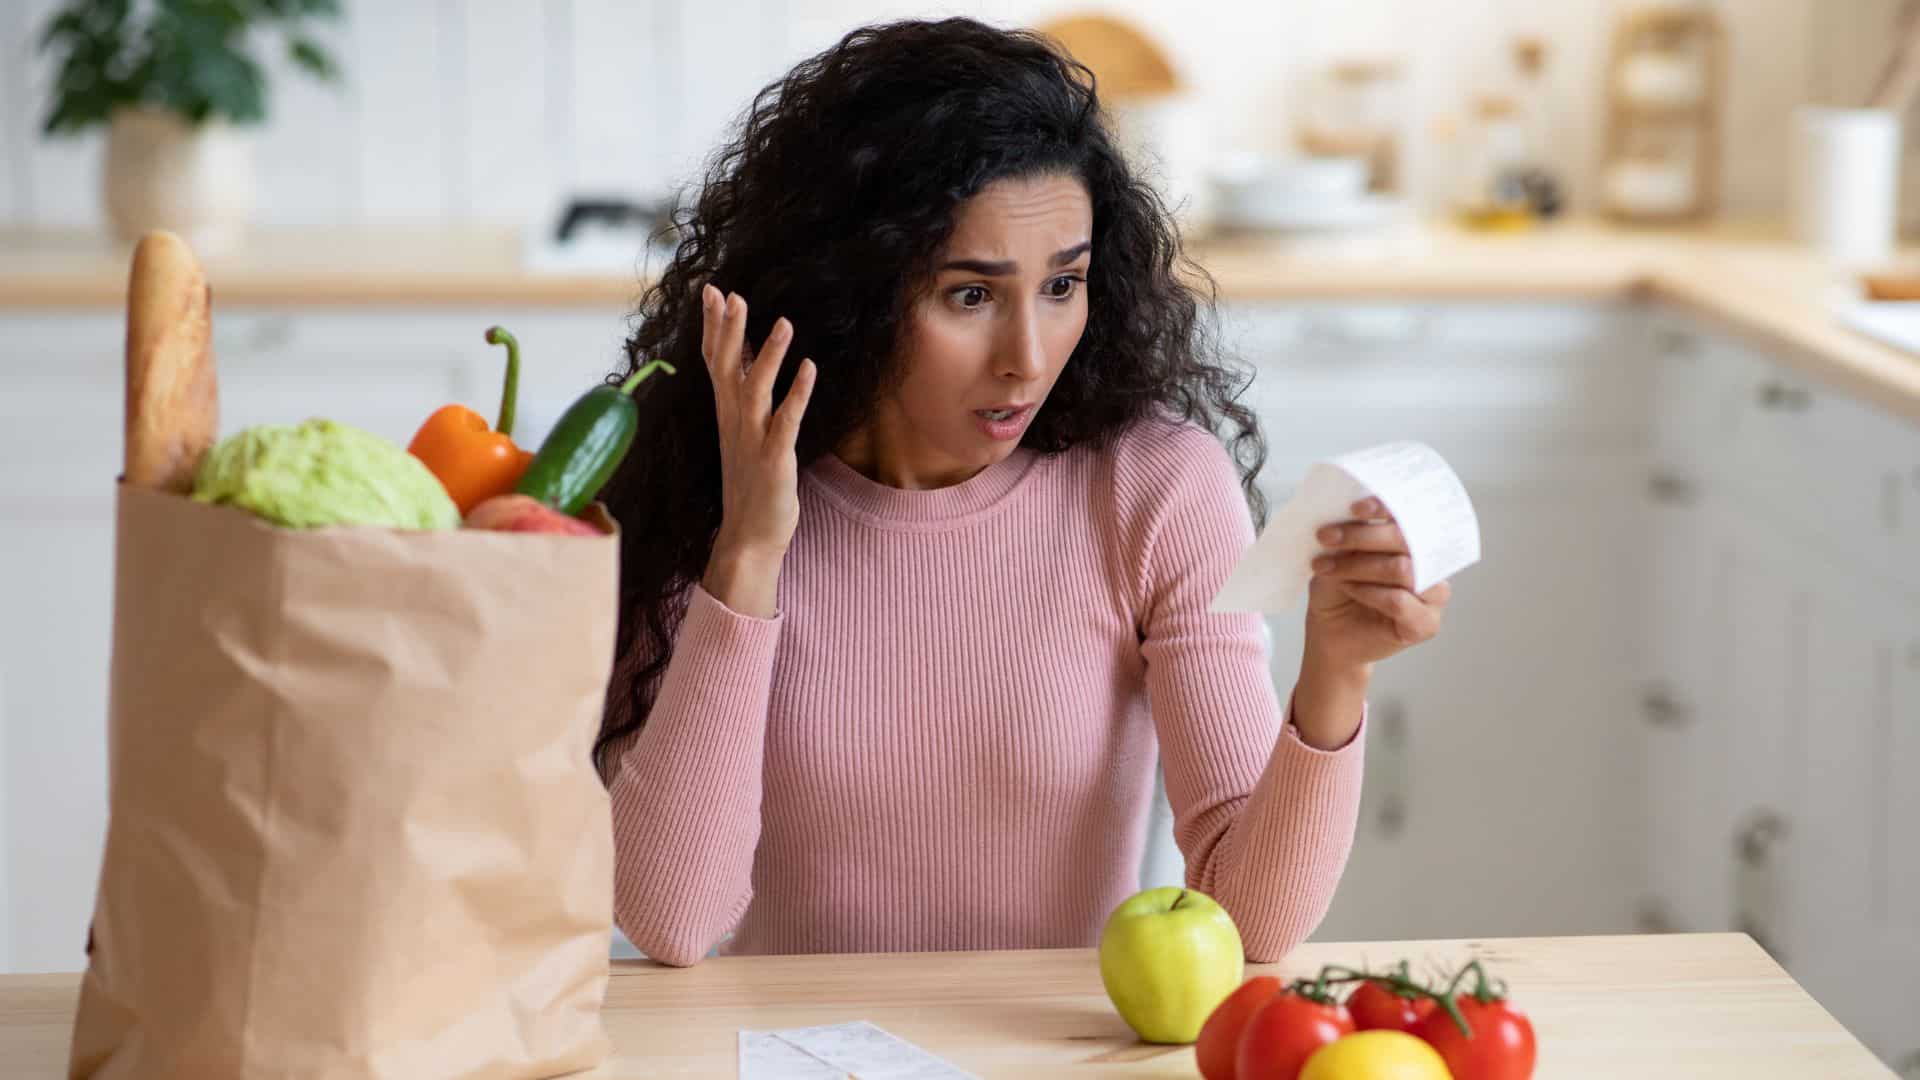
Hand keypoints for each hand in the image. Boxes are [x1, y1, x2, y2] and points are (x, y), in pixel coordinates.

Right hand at [702, 284, 815, 559]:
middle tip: (729, 293)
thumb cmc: (750, 484)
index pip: (715, 361)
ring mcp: (753, 439)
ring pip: (756, 389)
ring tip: (784, 322)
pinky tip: (809, 369)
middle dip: (728, 330)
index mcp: (726, 414)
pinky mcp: (774, 458)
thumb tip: (746, 360)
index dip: (713, 326)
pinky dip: (797, 394)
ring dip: (769, 355)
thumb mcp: (743, 434)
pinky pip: (786, 421)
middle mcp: (734, 421)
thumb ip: (743, 396)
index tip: (711, 290)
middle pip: (727, 368)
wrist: (749, 537)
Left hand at [1303, 497, 1451, 672]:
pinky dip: (1368, 592)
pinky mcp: (1426, 624)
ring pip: (1402, 569)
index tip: (1355, 507)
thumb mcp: (1338, 555)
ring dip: (1359, 565)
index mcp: (1415, 541)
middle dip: (1363, 536)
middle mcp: (1430, 565)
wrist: (1329, 635)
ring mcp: (1432, 596)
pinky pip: (1399, 601)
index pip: (1412, 516)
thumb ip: (1352, 533)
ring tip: (1327, 567)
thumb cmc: (1337, 591)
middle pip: (1407, 540)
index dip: (1387, 508)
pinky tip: (1348, 589)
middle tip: (1326, 537)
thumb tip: (1351, 510)